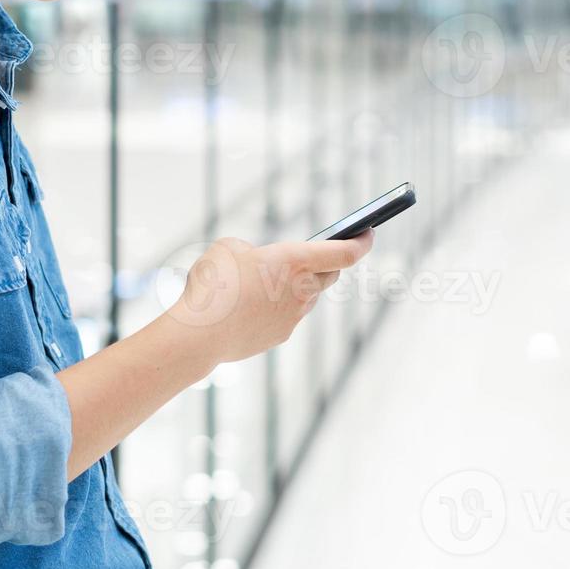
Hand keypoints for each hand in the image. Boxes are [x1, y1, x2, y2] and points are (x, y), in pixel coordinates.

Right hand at [167, 230, 374, 363]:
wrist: (200, 335)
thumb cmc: (214, 284)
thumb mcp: (228, 247)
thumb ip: (250, 250)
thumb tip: (256, 263)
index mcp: (296, 261)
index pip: (345, 253)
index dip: (362, 241)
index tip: (369, 233)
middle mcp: (303, 290)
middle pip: (330, 275)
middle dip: (329, 263)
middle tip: (319, 254)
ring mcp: (293, 317)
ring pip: (307, 297)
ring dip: (298, 287)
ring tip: (270, 280)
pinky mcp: (280, 335)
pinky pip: (286, 315)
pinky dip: (275, 307)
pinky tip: (250, 305)